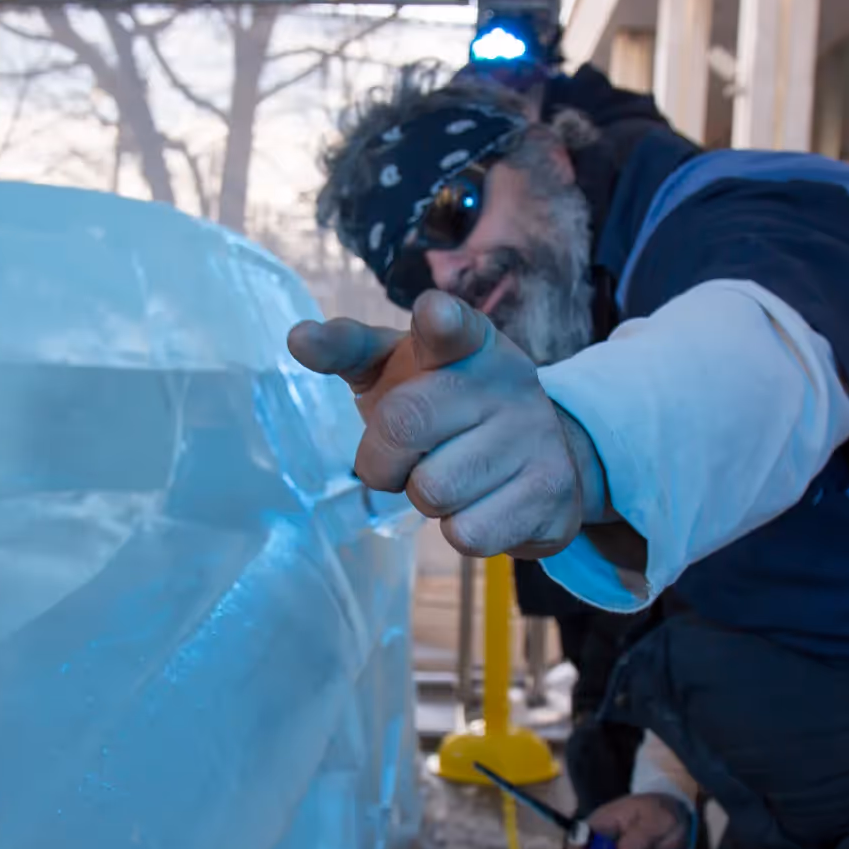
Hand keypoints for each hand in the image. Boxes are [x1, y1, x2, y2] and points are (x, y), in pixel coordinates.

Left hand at [286, 291, 605, 557]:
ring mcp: (535, 437)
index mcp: (468, 342)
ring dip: (425, 497)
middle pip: (404, 426)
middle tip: (404, 458)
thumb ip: (348, 347)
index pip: (450, 326)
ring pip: (433, 491)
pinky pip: (468, 533)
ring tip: (452, 475)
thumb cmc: (446, 404)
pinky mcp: (550, 495)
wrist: (541, 453)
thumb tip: (298, 338)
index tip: (432, 315)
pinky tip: (483, 503)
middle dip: (382, 459)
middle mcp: (507, 382)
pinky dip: (460, 529)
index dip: (438, 321)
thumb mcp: (399, 368)